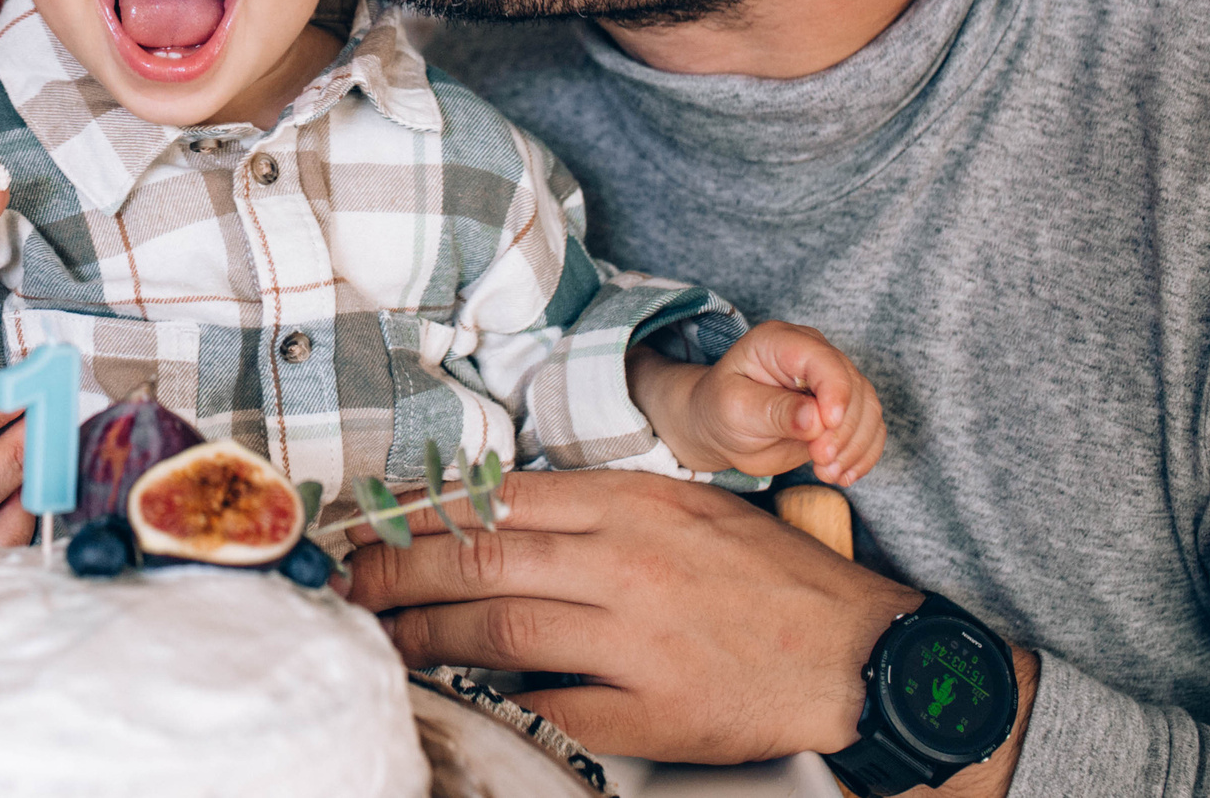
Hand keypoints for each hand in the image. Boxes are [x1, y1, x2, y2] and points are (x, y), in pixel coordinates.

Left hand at [341, 470, 926, 764]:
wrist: (860, 653)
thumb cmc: (774, 578)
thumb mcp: (689, 507)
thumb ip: (600, 506)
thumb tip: (504, 512)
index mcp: (633, 503)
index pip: (502, 499)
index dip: (427, 512)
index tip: (377, 521)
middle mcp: (626, 561)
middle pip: (481, 561)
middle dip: (399, 570)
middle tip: (350, 582)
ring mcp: (637, 638)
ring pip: (499, 629)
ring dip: (426, 635)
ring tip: (383, 636)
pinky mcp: (653, 710)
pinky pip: (554, 704)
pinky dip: (498, 700)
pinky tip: (458, 694)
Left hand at [631, 320, 885, 485]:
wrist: (721, 427)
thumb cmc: (720, 409)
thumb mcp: (736, 409)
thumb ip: (775, 411)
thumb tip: (817, 420)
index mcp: (780, 342)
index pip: (824, 360)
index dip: (835, 393)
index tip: (828, 426)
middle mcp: (812, 354)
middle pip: (853, 386)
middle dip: (844, 430)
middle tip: (821, 461)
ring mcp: (831, 381)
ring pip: (868, 409)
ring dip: (855, 446)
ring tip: (826, 472)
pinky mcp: (844, 409)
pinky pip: (871, 429)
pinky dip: (864, 454)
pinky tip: (843, 475)